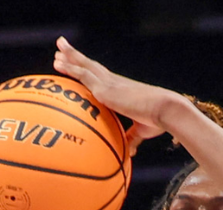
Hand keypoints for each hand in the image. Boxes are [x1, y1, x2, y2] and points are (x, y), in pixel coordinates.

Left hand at [53, 37, 178, 156]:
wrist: (165, 110)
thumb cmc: (157, 120)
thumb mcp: (141, 130)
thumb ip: (131, 138)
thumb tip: (129, 152)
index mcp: (121, 89)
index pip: (101, 76)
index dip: (89, 69)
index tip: (78, 63)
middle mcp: (114, 82)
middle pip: (91, 65)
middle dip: (76, 56)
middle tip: (61, 46)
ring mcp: (109, 83)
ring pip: (85, 65)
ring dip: (70, 56)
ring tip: (58, 45)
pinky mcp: (105, 88)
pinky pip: (83, 74)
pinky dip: (70, 68)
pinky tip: (58, 62)